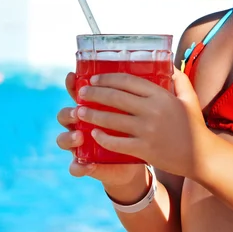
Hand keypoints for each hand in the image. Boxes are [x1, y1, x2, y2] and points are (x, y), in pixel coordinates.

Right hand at [56, 72, 144, 186]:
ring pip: (65, 139)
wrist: (133, 162)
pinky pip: (77, 166)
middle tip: (78, 111)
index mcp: (94, 106)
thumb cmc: (139, 127)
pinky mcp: (89, 164)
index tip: (72, 76)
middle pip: (67, 114)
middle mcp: (83, 123)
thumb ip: (148, 88)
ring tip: (79, 137)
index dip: (72, 84)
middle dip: (70, 112)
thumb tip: (167, 64)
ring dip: (70, 138)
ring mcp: (83, 145)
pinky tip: (84, 166)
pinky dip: (78, 167)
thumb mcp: (141, 108)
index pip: (77, 92)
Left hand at [74, 69, 209, 178]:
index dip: (108, 78)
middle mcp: (152, 110)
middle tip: (82, 93)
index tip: (95, 78)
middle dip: (94, 93)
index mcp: (161, 95)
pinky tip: (94, 134)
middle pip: (116, 98)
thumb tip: (169, 63)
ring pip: (112, 119)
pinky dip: (103, 138)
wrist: (200, 155)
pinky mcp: (144, 149)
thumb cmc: (194, 124)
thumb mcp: (189, 97)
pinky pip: (117, 142)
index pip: (128, 81)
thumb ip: (179, 79)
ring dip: (92, 114)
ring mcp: (147, 130)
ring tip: (79, 112)